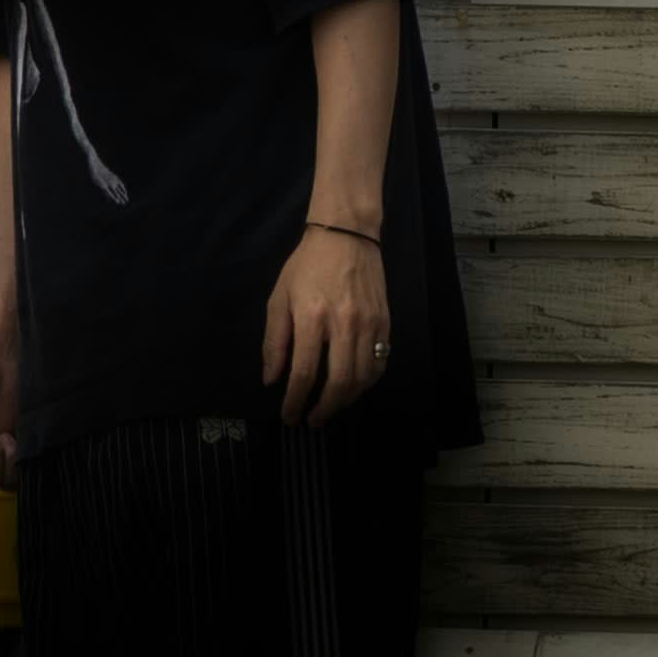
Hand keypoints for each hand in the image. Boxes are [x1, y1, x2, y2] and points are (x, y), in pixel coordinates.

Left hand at [263, 226, 389, 425]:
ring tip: (332, 406)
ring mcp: (369, 324)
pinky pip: (380, 362)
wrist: (347, 235)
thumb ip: (274, 341)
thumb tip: (272, 380)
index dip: (295, 401)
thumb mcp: (279, 298)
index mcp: (312, 318)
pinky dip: (368, 382)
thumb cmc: (307, 266)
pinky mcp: (385, 322)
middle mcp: (344, 324)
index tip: (289, 416)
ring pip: (363, 377)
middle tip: (313, 421)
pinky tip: (355, 386)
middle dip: (324, 409)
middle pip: (339, 382)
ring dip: (346, 399)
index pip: (304, 373)